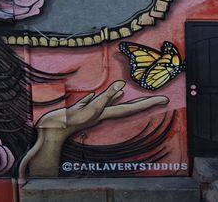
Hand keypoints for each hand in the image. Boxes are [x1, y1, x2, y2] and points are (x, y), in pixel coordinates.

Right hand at [19, 80, 168, 180]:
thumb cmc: (72, 122)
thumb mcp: (91, 108)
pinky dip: (97, 97)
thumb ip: (106, 97)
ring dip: (118, 97)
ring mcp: (91, 112)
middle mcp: (102, 113)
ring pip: (108, 102)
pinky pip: (91, 102)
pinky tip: (96, 94)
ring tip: (127, 92)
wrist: (52, 131)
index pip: (133, 107)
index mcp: (107, 113)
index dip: (149, 103)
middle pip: (125, 106)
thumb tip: (121, 87)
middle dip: (140, 102)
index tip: (165, 99)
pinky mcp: (80, 110)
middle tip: (154, 98)